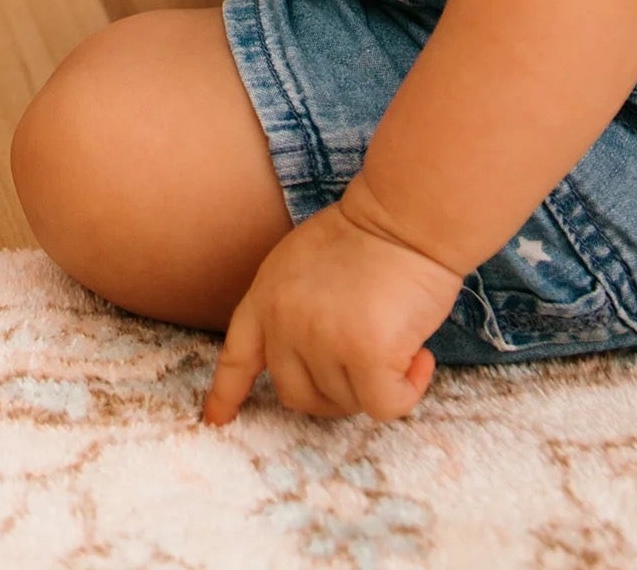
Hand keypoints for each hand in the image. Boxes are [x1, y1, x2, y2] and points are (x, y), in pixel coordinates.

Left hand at [201, 190, 462, 424]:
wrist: (402, 217)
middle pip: (297, 395)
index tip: (216, 420)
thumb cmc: (366, 235)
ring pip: (346, 402)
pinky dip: (407, 390)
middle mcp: (284, 322)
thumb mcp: (302, 264)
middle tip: (368, 360)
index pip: (237, 356)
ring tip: (394, 335)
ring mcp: (321, 339)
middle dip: (333, 391)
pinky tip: (420, 356)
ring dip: (376, 381)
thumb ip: (293, 308)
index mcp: (266, 296)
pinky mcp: (364, 354)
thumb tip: (313, 361)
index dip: (226, 393)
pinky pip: (384, 406)